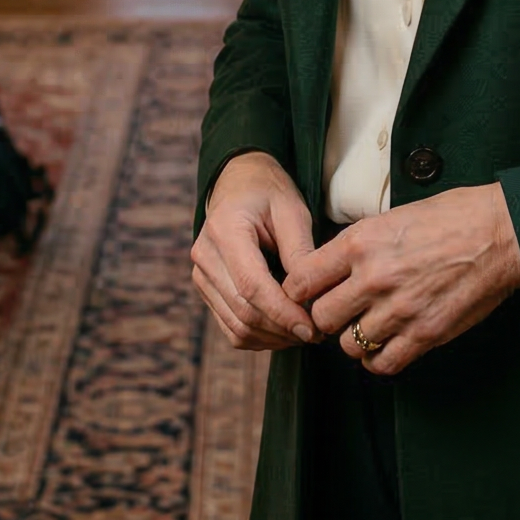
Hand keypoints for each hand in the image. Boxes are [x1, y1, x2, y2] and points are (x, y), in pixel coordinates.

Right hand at [192, 152, 321, 351]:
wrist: (238, 181)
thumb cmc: (269, 192)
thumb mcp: (291, 210)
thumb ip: (299, 252)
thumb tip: (310, 299)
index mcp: (225, 229)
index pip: (251, 285)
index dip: (282, 313)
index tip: (311, 329)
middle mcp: (205, 255)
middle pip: (243, 311)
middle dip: (281, 329)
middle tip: (317, 334)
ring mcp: (201, 275)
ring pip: (235, 326)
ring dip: (272, 338)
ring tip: (304, 333)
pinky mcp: (206, 288)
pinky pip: (230, 326)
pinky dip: (258, 336)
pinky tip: (284, 330)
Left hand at [284, 183, 519, 376]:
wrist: (499, 233)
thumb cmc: (453, 216)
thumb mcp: (393, 216)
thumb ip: (360, 244)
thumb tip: (334, 266)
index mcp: (361, 242)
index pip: (302, 280)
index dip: (300, 291)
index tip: (308, 294)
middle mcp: (373, 277)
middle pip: (321, 318)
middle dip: (327, 318)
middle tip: (341, 312)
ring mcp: (398, 309)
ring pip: (348, 345)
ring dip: (354, 339)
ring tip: (369, 325)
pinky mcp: (424, 334)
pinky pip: (382, 363)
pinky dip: (379, 358)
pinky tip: (387, 343)